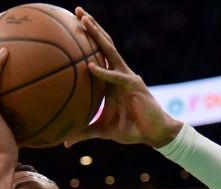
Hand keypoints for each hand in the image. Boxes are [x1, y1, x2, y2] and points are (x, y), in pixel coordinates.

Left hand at [64, 7, 182, 147]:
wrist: (155, 135)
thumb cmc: (130, 130)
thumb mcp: (102, 130)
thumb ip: (84, 132)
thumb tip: (65, 142)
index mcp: (110, 80)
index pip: (97, 54)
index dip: (87, 39)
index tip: (71, 25)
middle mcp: (118, 73)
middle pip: (103, 44)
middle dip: (91, 26)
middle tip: (77, 10)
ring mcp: (127, 77)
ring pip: (110, 51)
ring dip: (97, 35)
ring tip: (85, 21)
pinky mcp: (134, 86)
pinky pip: (115, 78)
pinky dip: (103, 73)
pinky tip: (89, 67)